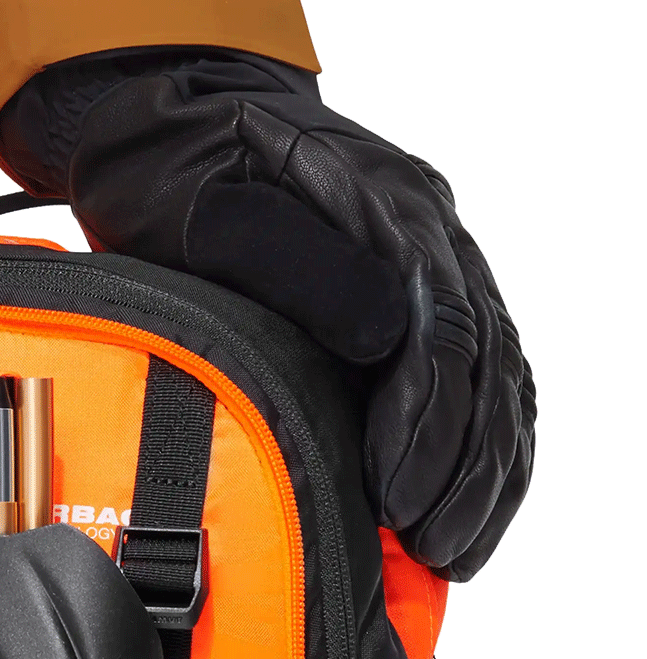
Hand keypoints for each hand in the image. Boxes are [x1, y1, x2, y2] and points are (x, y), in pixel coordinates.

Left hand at [0, 52, 534, 577]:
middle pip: (485, 360)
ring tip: (454, 548)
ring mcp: (426, 258)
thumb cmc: (171, 160)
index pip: (441, 329)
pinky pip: (477, 371)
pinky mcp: (412, 287)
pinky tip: (460, 502)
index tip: (396, 495)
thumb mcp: (201, 201)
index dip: (426, 422)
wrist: (162, 111)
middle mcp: (425, 231)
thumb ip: (290, 257)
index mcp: (385, 204)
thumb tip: (385, 334)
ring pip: (496, 372)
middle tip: (432, 545)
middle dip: (463, 464)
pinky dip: (476, 442)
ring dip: (484, 466)